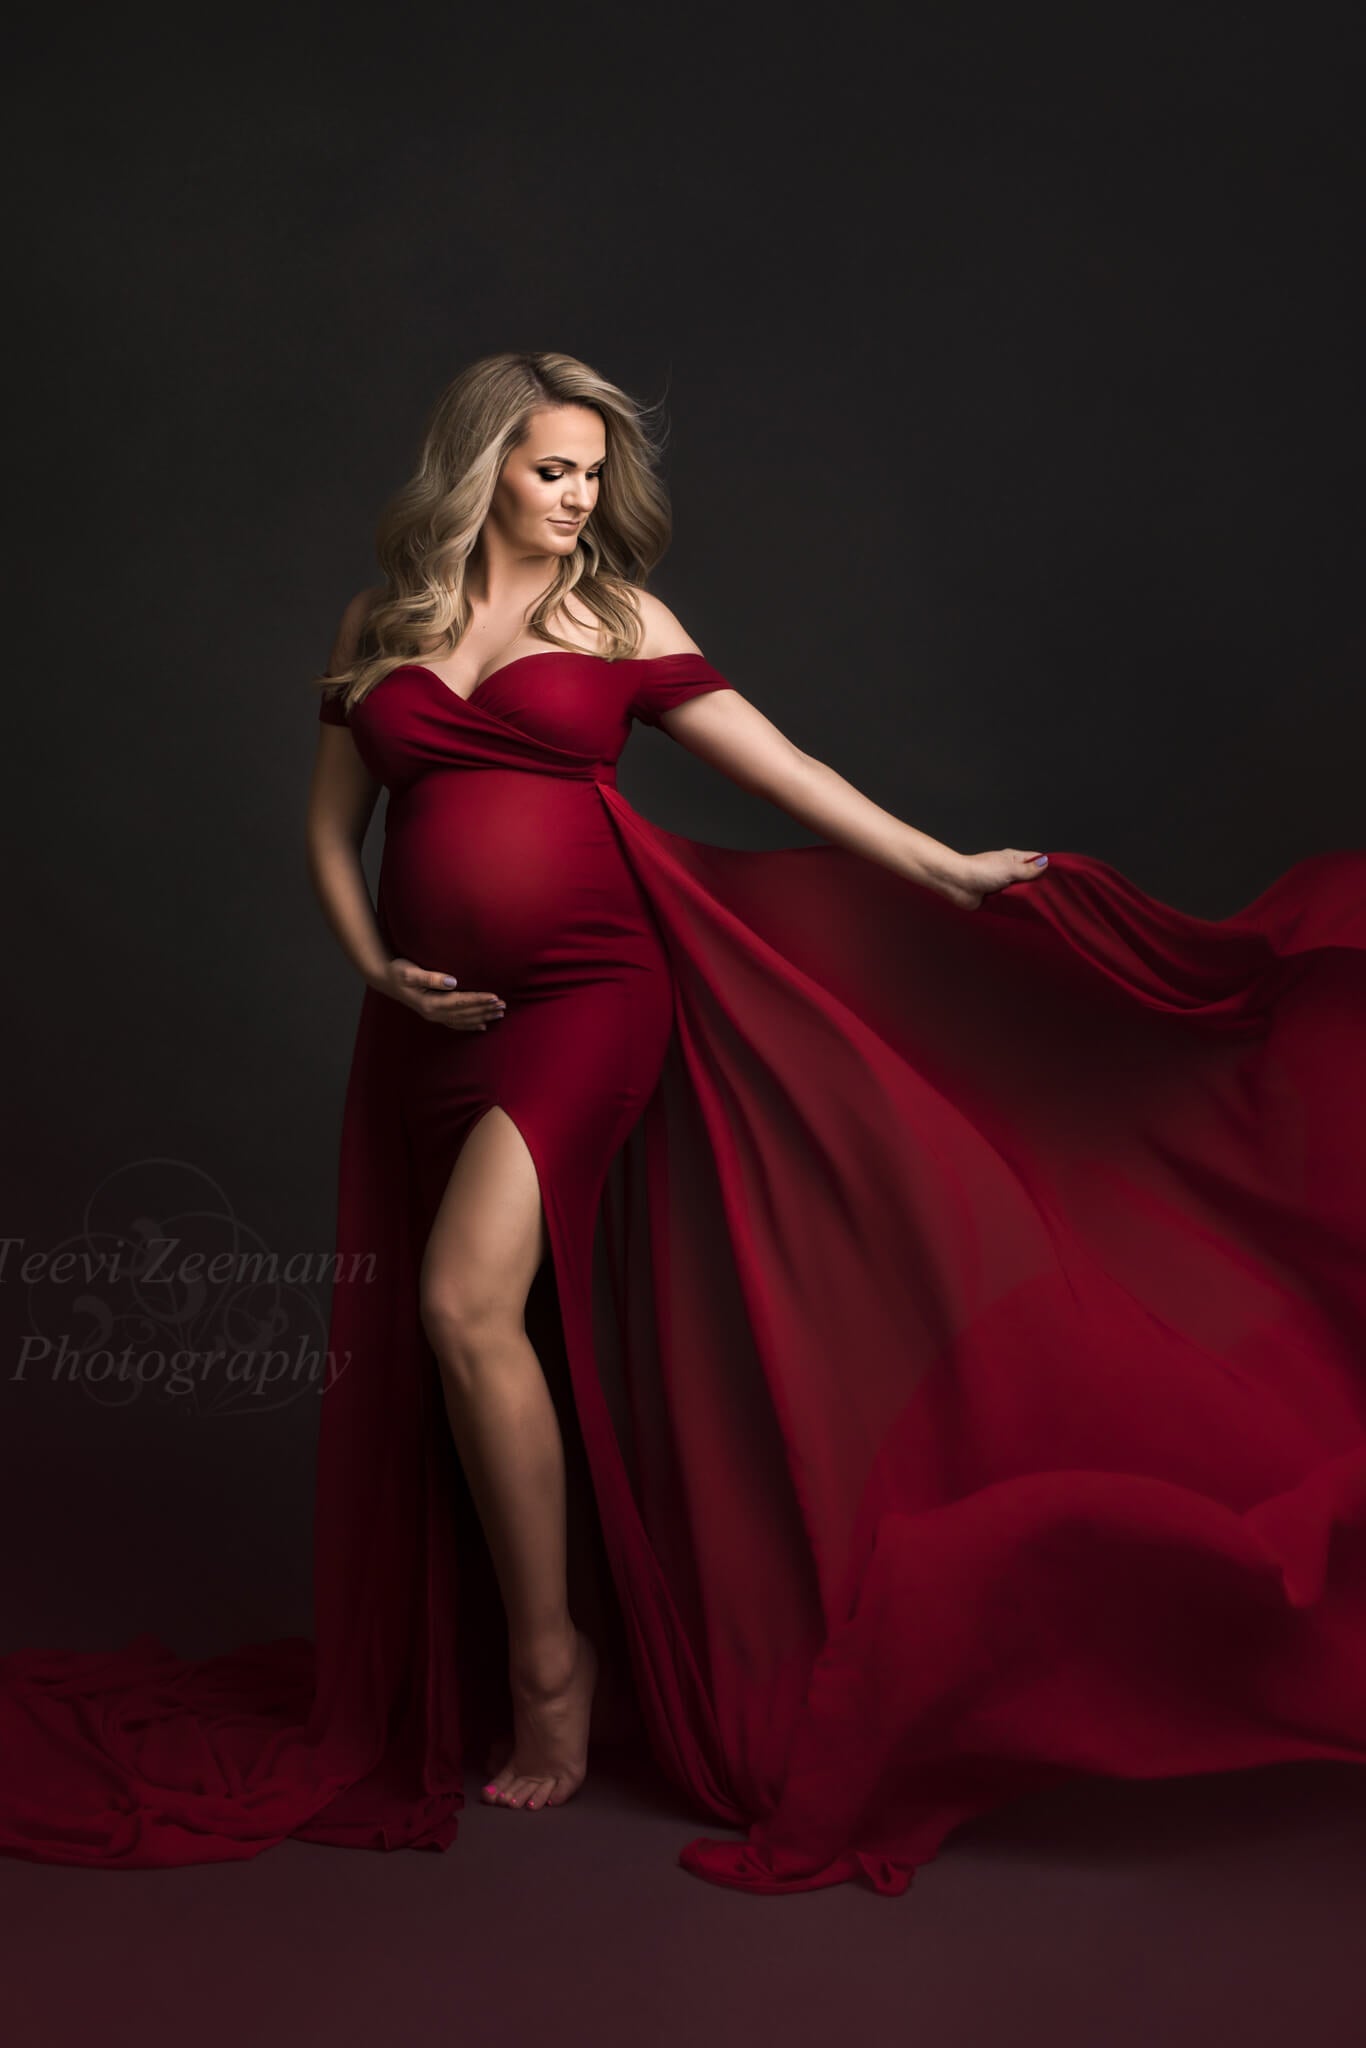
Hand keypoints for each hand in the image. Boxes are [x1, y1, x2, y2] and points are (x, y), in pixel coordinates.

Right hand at [370, 957, 506, 1029]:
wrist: (384, 979)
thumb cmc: (397, 971)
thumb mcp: (410, 972)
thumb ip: (431, 978)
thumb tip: (453, 981)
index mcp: (430, 1003)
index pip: (460, 1002)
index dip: (478, 1000)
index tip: (495, 997)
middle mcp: (433, 1013)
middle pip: (465, 1014)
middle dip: (485, 1010)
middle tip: (504, 1006)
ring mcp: (433, 1016)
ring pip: (463, 1020)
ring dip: (482, 1017)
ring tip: (499, 1014)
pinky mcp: (433, 1013)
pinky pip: (455, 1023)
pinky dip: (470, 1025)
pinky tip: (482, 1025)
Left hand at [939, 849, 1049, 911]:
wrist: (957, 884)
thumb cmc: (981, 871)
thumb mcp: (1009, 869)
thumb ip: (1028, 869)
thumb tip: (1046, 863)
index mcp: (1014, 859)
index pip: (1036, 860)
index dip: (1048, 867)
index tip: (1061, 877)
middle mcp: (1010, 871)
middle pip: (1031, 878)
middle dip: (1040, 886)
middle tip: (1056, 896)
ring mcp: (1003, 886)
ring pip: (1022, 893)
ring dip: (1028, 899)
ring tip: (1045, 907)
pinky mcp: (997, 899)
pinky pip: (1011, 904)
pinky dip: (1017, 907)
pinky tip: (1028, 914)